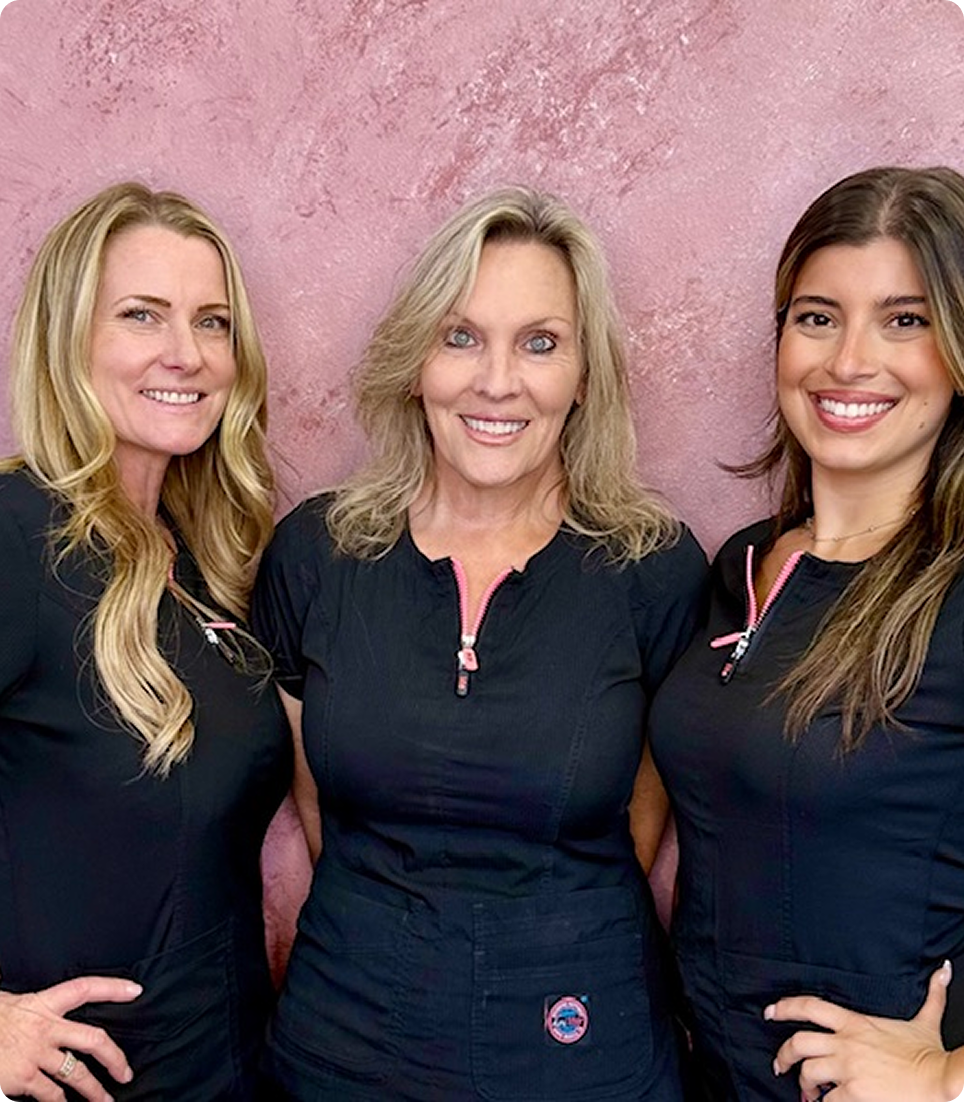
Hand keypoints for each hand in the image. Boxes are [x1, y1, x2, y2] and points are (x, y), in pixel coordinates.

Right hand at [0, 975, 140, 1100]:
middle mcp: (46, 1028)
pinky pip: (49, 1094)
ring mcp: (36, 1055)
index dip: (112, 988)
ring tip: (105, 1101)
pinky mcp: (23, 1079)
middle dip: (114, 1057)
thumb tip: (45, 1007)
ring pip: (76, 1074)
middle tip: (126, 1073)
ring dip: (92, 1091)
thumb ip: (34, 1008)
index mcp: (44, 1004)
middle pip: (93, 1039)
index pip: (85, 989)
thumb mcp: (11, 1001)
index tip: (136, 990)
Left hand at [765, 961, 952, 1101]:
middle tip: (780, 1065)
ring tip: (808, 1094)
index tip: (769, 1012)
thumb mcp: (925, 1020)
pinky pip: (828, 1101)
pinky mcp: (855, 1093)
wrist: (940, 1080)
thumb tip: (943, 971)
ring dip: (805, 1086)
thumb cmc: (930, 1054)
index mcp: (856, 1023)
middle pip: (799, 1042)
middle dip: (784, 1055)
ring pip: (809, 1073)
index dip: (785, 1007)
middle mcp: (846, 1043)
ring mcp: (848, 1068)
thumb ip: (932, 995)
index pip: (811, 1006)